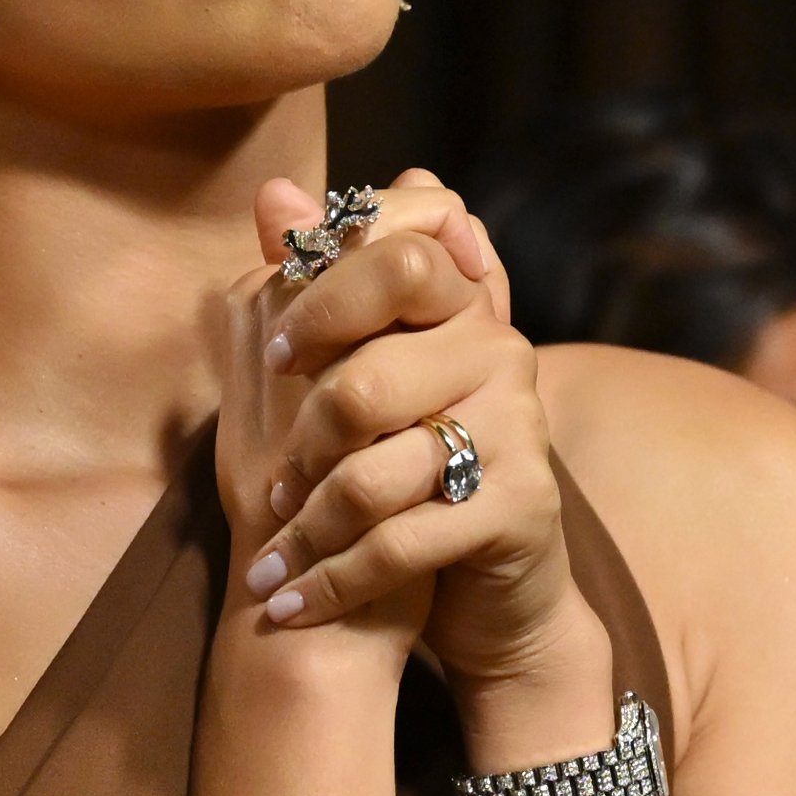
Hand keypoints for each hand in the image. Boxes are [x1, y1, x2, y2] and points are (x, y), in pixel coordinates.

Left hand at [214, 171, 602, 697]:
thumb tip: (276, 193)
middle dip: (304, 442)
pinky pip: (402, 541)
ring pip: (376, 470)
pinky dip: (335, 580)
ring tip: (278, 557)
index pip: (406, 248)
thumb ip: (324, 287)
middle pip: (368, 374)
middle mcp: (502, 351)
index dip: (327, 295)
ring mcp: (518, 427)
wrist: (491, 587)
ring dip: (311, 527)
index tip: (280, 356)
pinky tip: (295, 602)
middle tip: (273, 485)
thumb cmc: (412, 471)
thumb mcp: (366, 376)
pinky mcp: (521, 505)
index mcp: (463, 304)